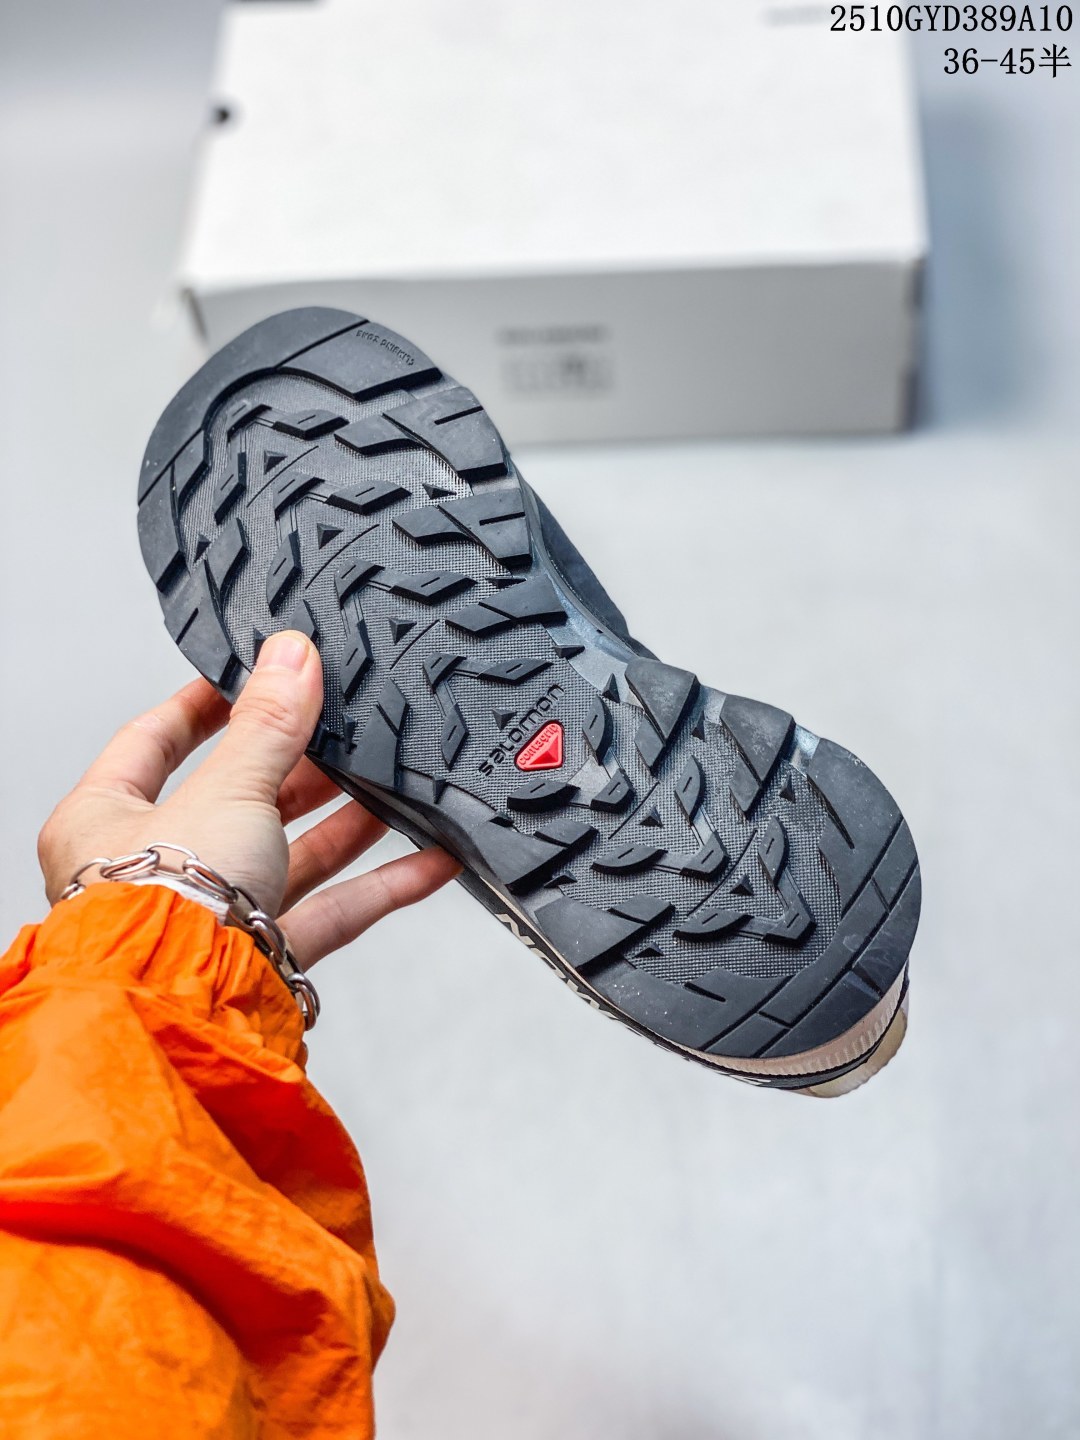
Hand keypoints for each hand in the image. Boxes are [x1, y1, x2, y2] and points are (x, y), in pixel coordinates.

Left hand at [37, 631, 460, 968]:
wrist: (189, 1017)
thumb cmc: (165, 912)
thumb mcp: (227, 790)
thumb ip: (268, 726)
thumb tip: (291, 656)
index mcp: (106, 820)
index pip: (154, 741)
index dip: (205, 705)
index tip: (251, 677)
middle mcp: (155, 870)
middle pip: (238, 798)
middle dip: (302, 766)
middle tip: (346, 728)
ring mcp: (213, 915)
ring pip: (291, 854)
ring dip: (349, 822)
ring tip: (399, 786)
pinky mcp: (264, 957)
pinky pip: (331, 910)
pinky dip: (381, 885)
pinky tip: (429, 860)